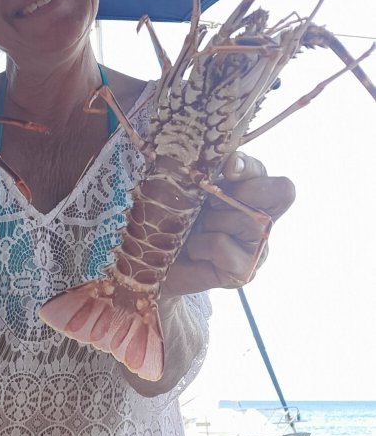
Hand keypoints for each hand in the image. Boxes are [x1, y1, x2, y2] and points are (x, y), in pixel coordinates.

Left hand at [162, 151, 295, 299]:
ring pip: (245, 219)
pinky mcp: (243, 272)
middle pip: (280, 194)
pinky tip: (193, 250)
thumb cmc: (174, 219)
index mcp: (258, 197)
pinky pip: (221, 244)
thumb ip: (214, 172)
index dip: (254, 169)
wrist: (156, 261)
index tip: (228, 169)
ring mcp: (258, 250)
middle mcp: (265, 223)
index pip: (278, 179)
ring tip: (194, 231)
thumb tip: (231, 163)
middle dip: (239, 192)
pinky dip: (200, 244)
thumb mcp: (193, 188)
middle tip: (210, 203)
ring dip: (210, 221)